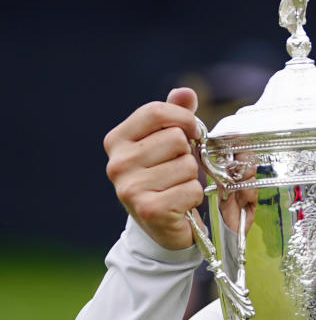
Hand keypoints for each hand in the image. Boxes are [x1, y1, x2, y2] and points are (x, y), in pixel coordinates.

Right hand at [104, 88, 203, 249]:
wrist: (161, 226)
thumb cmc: (165, 177)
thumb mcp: (166, 143)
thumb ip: (175, 116)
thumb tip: (186, 93)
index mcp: (118, 140)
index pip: (155, 111)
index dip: (183, 118)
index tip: (192, 131)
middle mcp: (118, 163)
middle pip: (176, 139)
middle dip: (188, 154)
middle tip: (178, 170)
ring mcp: (130, 188)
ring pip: (187, 165)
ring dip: (192, 177)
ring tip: (177, 187)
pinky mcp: (148, 209)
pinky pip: (191, 189)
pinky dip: (194, 197)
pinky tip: (181, 204)